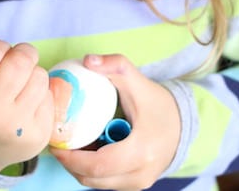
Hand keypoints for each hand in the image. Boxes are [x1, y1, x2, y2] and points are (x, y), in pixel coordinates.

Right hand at [0, 8, 53, 171]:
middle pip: (21, 60)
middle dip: (21, 54)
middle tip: (15, 63)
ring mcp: (15, 127)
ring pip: (39, 75)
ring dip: (32, 74)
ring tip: (19, 86)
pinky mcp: (38, 135)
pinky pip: (50, 95)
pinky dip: (40, 94)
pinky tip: (26, 104)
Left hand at [50, 54, 180, 189]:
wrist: (183, 125)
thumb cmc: (158, 104)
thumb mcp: (137, 81)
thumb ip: (115, 65)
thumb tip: (87, 60)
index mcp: (141, 151)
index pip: (97, 165)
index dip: (70, 158)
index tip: (55, 142)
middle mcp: (141, 174)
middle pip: (92, 178)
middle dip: (69, 163)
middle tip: (57, 143)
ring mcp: (139, 183)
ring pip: (96, 184)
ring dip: (78, 168)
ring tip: (68, 145)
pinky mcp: (136, 185)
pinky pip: (105, 182)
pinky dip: (91, 170)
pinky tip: (86, 150)